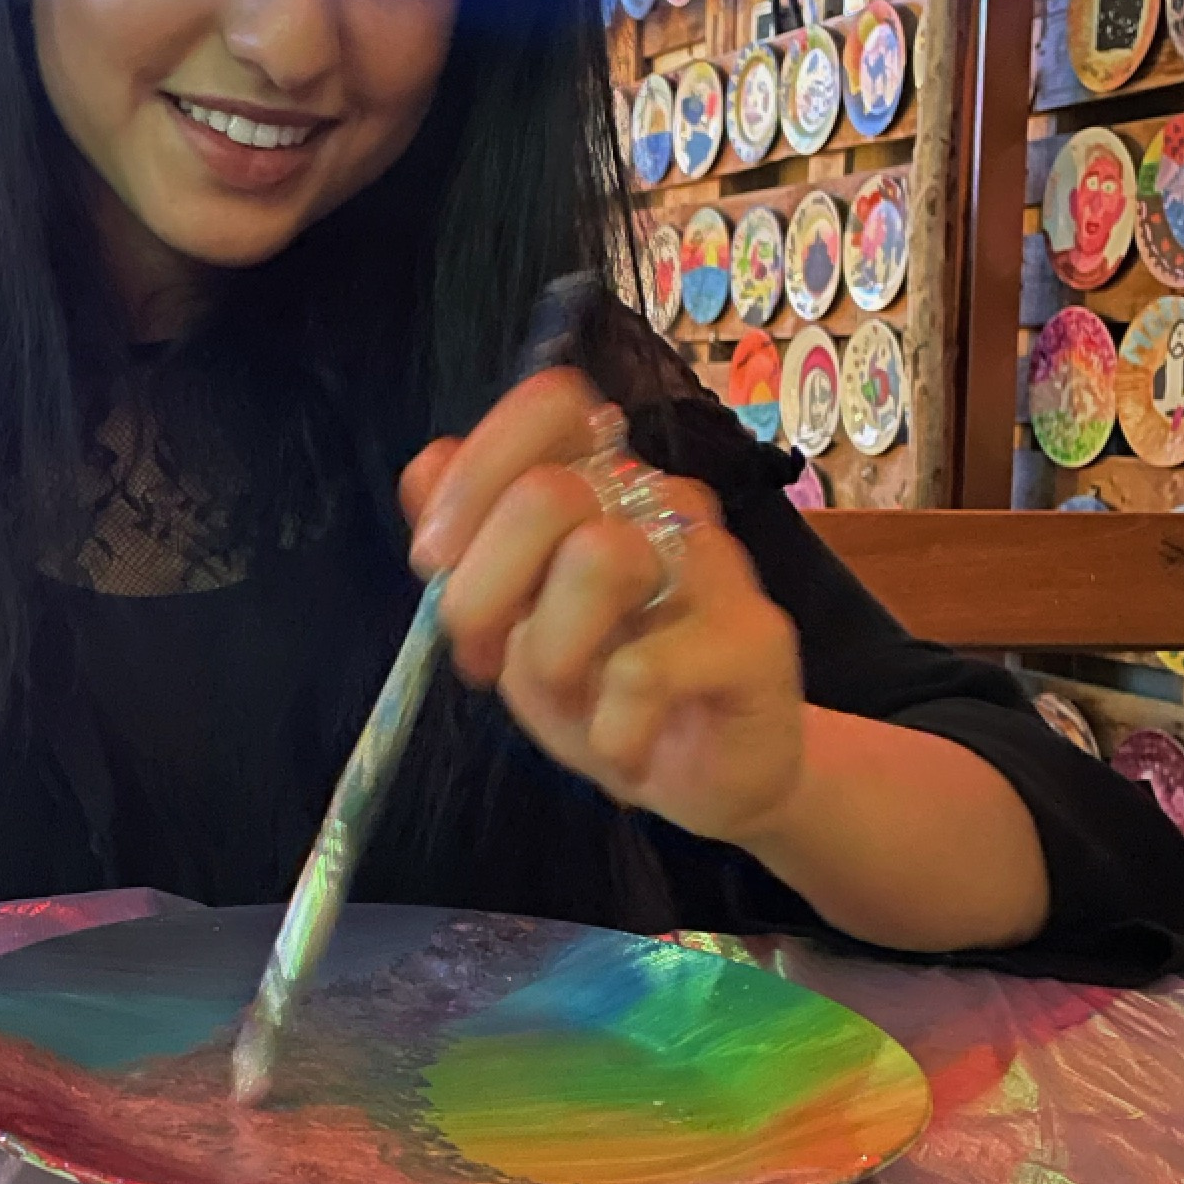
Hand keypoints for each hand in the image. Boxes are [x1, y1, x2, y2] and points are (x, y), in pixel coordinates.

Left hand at [401, 367, 807, 849]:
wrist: (706, 778)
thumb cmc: (602, 688)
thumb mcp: (510, 624)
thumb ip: (466, 547)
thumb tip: (427, 468)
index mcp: (602, 482)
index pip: (552, 405)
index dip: (476, 476)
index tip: (436, 563)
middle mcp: (662, 501)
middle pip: (549, 492)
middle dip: (482, 591)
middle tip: (484, 661)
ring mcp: (716, 561)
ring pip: (601, 559)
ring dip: (551, 653)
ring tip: (570, 698)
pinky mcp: (756, 636)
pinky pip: (648, 668)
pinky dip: (611, 727)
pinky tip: (621, 745)